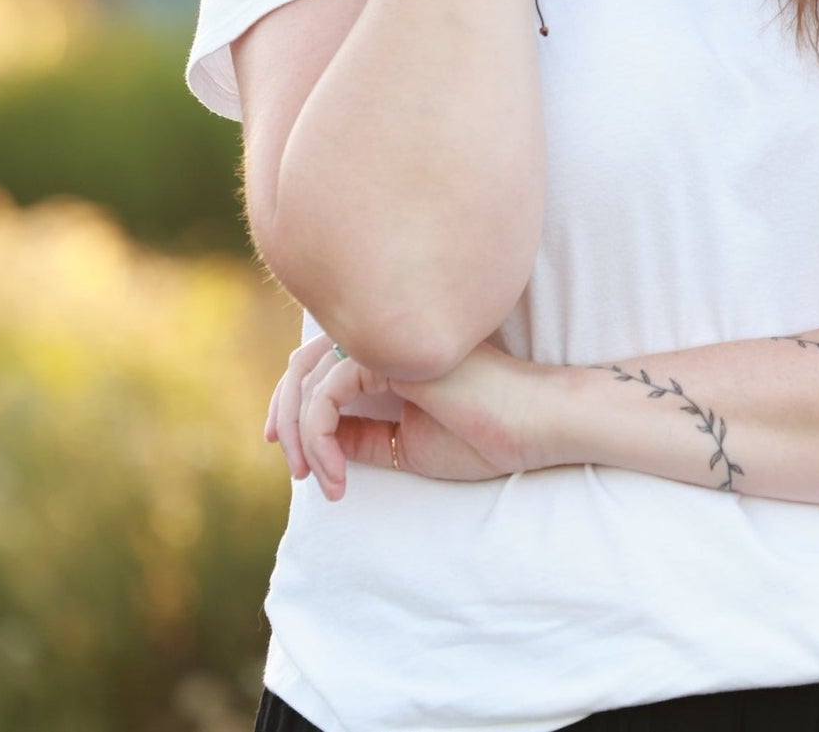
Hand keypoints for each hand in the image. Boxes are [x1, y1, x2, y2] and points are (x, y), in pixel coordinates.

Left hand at [265, 334, 564, 499]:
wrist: (533, 426)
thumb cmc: (483, 435)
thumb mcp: (406, 443)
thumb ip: (362, 435)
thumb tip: (321, 442)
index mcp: (390, 350)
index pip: (319, 362)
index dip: (291, 404)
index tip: (289, 454)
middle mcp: (385, 335)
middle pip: (303, 363)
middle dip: (285, 418)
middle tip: (294, 470)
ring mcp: (387, 339)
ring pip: (309, 379)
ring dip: (302, 437)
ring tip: (321, 482)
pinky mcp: (391, 354)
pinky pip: (327, 394)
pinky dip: (320, 438)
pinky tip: (337, 476)